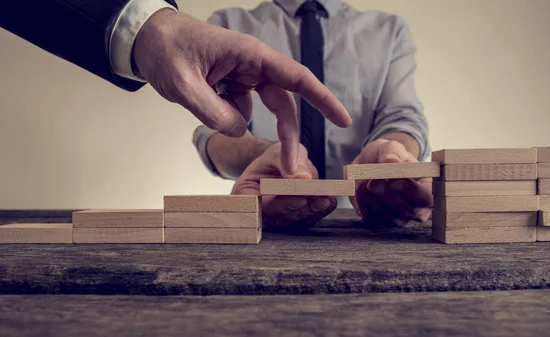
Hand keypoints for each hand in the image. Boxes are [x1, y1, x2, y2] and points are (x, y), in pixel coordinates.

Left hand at [133, 9, 351, 174]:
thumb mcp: (182, 83)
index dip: (322, 99)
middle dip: (287, 136)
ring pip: (258, 110)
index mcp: (251, 55)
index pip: (296, 78)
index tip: (343, 120)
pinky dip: (223, 116)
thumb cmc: (166, 49)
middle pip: (283, 104)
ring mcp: (243, 77)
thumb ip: (210, 111)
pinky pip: (238, 112)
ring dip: (236, 120)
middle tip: (289, 168)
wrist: (148, 39)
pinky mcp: (232, 87)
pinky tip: (201, 98)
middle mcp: (253, 65)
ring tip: (203, 100)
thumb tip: (238, 131)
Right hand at [233, 143, 336, 227]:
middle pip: (279, 215)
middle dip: (301, 207)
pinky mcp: (291, 216)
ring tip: (326, 200)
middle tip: (318, 199)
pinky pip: (304, 219)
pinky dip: (318, 212)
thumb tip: (303, 177)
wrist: (276, 163)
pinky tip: (329, 203)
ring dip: (311, 210)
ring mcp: (275, 215)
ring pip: (293, 219)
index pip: (261, 204)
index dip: (281, 203)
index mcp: (245, 193)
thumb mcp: (277, 152)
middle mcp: (258, 209)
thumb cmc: (271, 157)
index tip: (300, 197)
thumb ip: (286, 162)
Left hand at [351, 139, 432, 225]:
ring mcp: (399, 218)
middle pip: (405, 210)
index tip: (390, 176)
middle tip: (371, 179)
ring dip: (371, 197)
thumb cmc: (388, 155)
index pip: (426, 197)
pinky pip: (371, 219)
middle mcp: (417, 208)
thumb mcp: (391, 147)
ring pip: (386, 216)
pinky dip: (362, 203)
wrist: (371, 164)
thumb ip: (392, 153)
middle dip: (385, 193)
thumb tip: (392, 163)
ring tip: (364, 178)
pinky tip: (361, 189)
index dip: (407, 189)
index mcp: (429, 189)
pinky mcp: (380, 223)